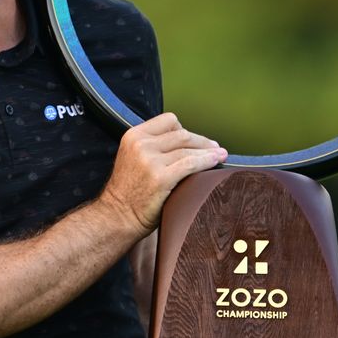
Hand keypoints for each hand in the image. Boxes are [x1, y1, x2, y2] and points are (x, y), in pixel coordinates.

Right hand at [98, 113, 225, 234]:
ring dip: (208, 151)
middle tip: (214, 148)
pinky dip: (207, 161)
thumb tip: (185, 140)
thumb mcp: (133, 158)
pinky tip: (216, 161)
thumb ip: (152, 146)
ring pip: (189, 149)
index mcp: (134, 136)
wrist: (116, 217)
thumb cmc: (128, 192)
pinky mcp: (161, 178)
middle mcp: (141, 145)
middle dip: (201, 142)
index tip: (195, 140)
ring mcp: (150, 161)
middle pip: (182, 134)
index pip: (169, 120)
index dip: (185, 129)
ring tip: (221, 155)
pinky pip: (191, 164)